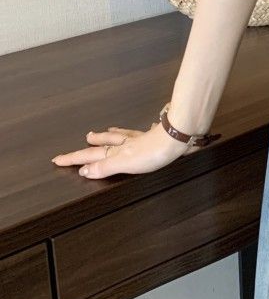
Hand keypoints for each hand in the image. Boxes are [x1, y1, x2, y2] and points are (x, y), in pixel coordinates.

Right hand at [51, 119, 192, 178]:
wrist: (179, 136)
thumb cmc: (155, 151)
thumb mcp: (125, 162)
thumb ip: (105, 167)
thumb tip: (83, 170)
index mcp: (119, 150)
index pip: (92, 155)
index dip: (75, 158)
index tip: (59, 159)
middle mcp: (129, 142)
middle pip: (106, 142)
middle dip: (93, 143)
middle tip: (85, 138)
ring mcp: (144, 138)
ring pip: (124, 135)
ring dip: (114, 134)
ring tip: (107, 129)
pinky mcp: (158, 137)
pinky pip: (144, 132)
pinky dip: (140, 130)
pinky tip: (147, 127)